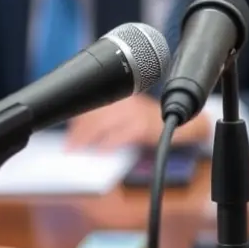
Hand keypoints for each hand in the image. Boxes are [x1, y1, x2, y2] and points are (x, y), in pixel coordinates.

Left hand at [67, 94, 191, 149]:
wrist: (182, 123)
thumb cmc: (149, 123)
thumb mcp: (129, 115)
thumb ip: (110, 121)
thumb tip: (79, 138)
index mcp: (119, 95)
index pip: (91, 104)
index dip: (76, 120)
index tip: (66, 137)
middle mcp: (125, 100)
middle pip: (94, 112)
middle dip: (78, 131)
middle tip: (67, 148)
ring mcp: (135, 112)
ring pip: (103, 122)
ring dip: (87, 138)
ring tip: (75, 150)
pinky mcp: (143, 126)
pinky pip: (121, 135)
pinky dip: (108, 144)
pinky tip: (100, 152)